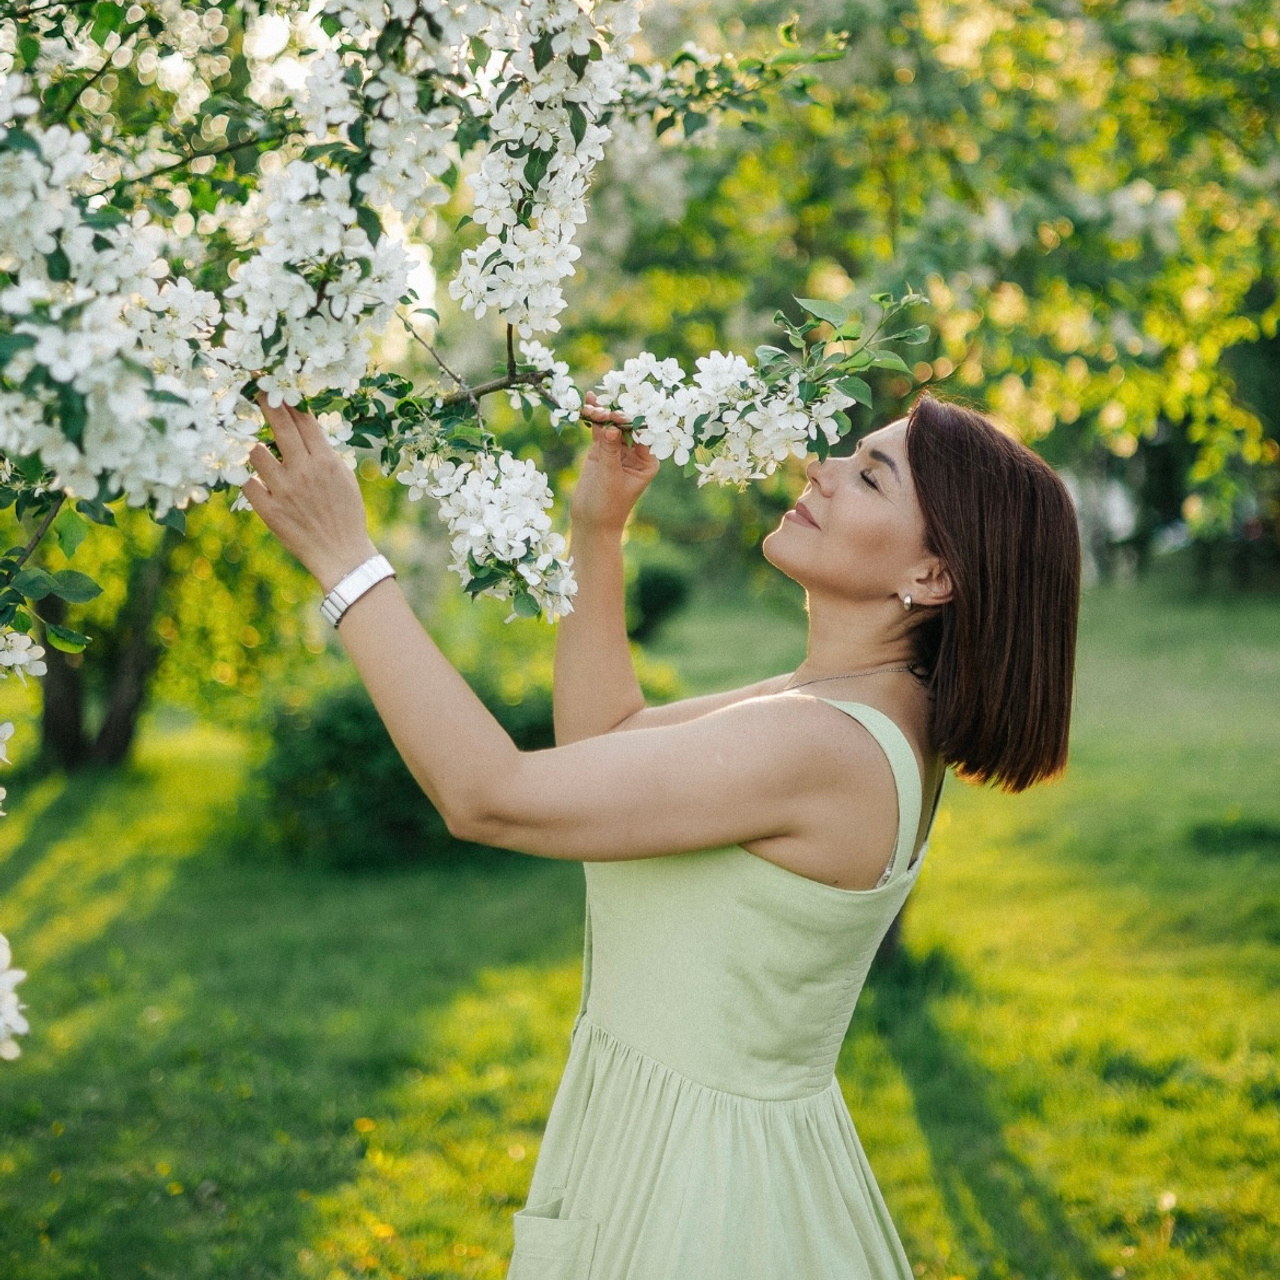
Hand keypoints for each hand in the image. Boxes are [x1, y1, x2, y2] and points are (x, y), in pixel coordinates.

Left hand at [241, 393, 376, 590]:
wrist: (342, 555)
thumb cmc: (346, 515)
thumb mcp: (345, 478)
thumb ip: (324, 454)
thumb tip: (304, 430)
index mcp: (326, 461)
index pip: (303, 420)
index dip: (288, 399)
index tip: (275, 385)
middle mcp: (303, 471)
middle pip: (279, 425)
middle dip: (265, 402)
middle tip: (254, 388)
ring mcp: (283, 490)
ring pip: (255, 452)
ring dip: (256, 449)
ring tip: (261, 454)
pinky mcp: (269, 510)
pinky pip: (247, 484)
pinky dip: (249, 480)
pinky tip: (255, 482)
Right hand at [571, 393, 659, 532]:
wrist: (591, 524)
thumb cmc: (607, 506)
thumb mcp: (610, 477)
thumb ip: (610, 451)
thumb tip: (612, 426)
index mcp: (647, 461)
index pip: (641, 435)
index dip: (630, 421)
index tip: (618, 412)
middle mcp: (635, 454)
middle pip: (626, 427)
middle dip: (614, 414)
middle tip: (602, 406)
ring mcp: (618, 452)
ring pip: (611, 427)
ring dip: (602, 414)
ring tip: (591, 403)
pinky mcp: (601, 452)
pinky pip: (599, 432)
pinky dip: (594, 420)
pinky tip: (588, 404)